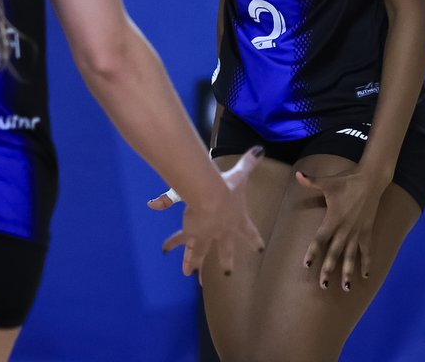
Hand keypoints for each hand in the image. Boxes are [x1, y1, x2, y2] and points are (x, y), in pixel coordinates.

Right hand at [154, 146, 265, 277]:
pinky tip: (165, 250)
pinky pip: (182, 241)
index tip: (260, 250)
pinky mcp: (193, 234)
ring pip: (201, 253)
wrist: (212, 199)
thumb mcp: (239, 175)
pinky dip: (173, 245)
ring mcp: (207, 236)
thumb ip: (249, 163)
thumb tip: (259, 150)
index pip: (250, 233)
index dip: (254, 240)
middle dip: (226, 260)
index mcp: (238, 221)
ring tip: (190, 276)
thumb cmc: (227, 188)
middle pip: (226, 250)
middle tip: (227, 272)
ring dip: (195, 264)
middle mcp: (223, 233)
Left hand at [295, 163, 386, 291]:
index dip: (313, 252)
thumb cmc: (346, 181)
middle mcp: (345, 229)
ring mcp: (357, 232)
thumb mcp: (327, 181)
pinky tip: (365, 276)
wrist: (370, 180)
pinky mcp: (367, 231)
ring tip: (345, 288)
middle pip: (334, 253)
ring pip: (351, 256)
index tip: (306, 265)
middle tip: (323, 285)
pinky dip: (366, 263)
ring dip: (348, 272)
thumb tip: (297, 174)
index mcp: (333, 219)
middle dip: (328, 269)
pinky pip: (367, 251)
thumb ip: (311, 181)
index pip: (320, 239)